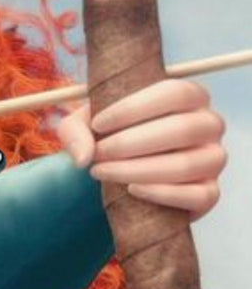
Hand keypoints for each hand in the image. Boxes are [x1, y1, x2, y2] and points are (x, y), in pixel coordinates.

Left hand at [55, 79, 225, 219]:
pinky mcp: (208, 193)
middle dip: (131, 143)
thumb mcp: (83, 127)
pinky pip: (199, 196)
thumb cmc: (107, 140)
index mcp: (189, 97)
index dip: (134, 108)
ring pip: (187, 164)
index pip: (175, 93)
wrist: (118, 179)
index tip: (98, 124)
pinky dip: (162, 194)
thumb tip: (84, 158)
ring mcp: (212, 159)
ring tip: (102, 172)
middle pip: (183, 129)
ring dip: (138, 170)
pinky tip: (132, 190)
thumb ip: (75, 132)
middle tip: (98, 154)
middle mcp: (208, 125)